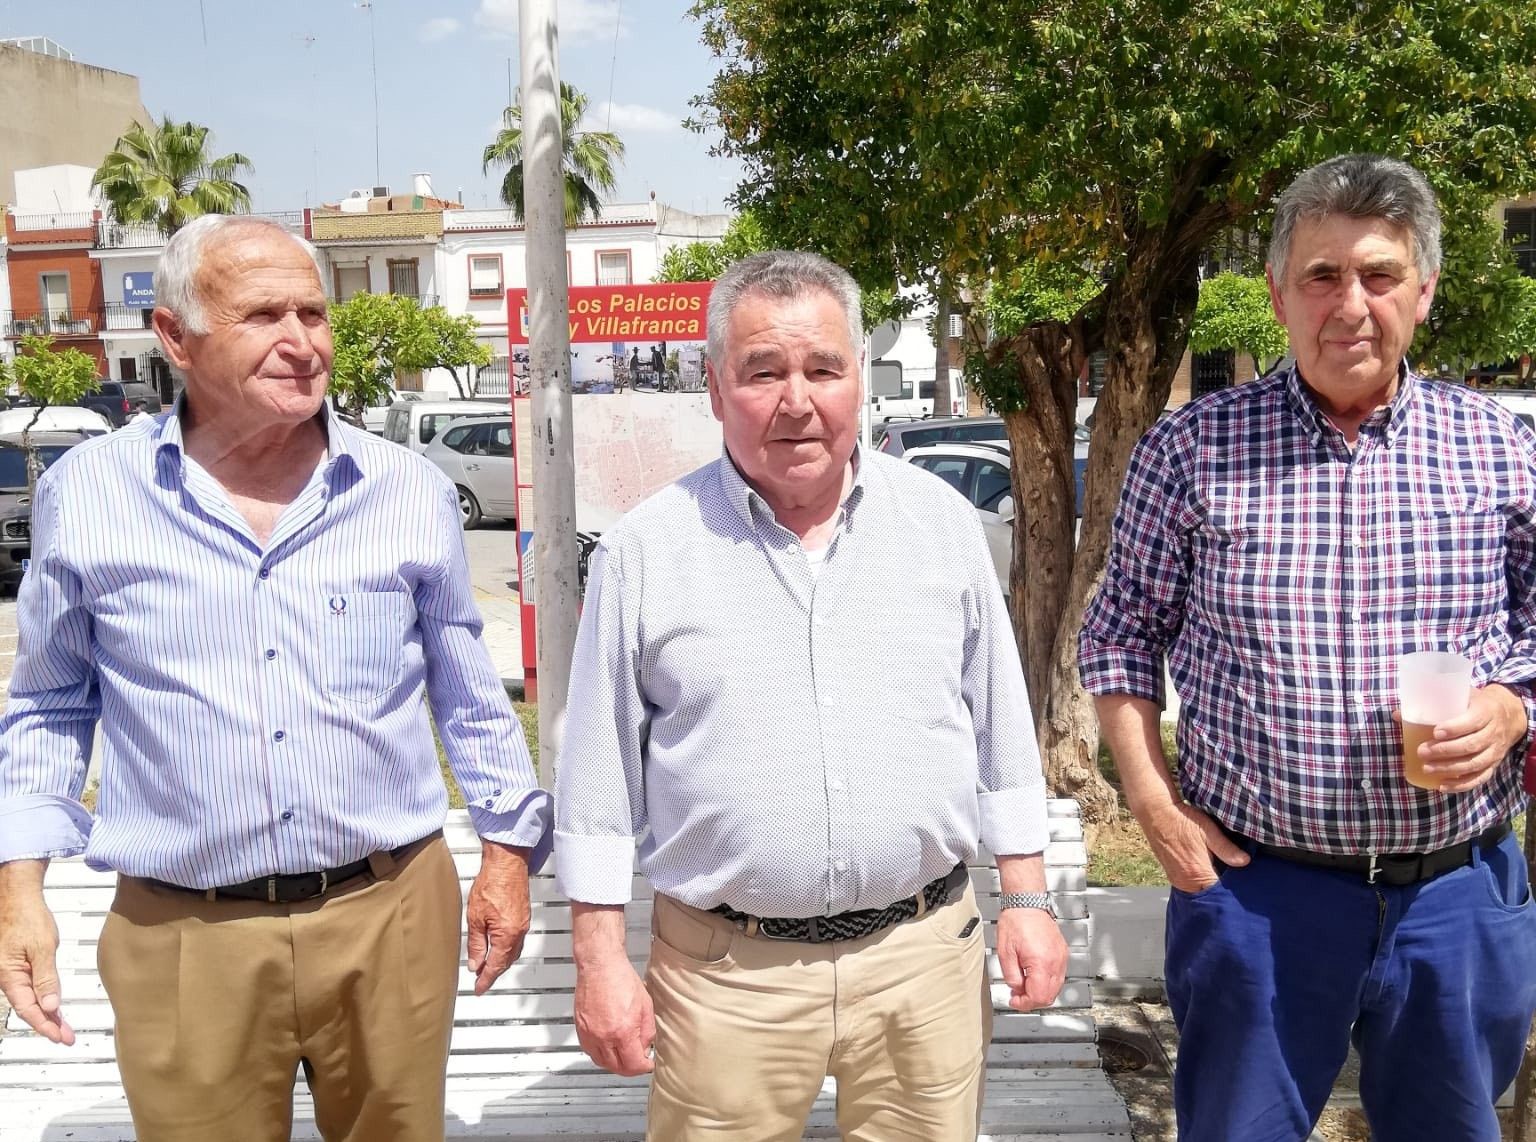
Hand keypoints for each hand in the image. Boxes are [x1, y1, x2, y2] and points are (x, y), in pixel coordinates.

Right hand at [0, 862, 72, 1045]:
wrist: (18, 898)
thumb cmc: (27, 917)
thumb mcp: (42, 948)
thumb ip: (46, 979)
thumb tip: (50, 1006)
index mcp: (10, 976)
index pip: (29, 1010)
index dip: (45, 1026)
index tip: (61, 1038)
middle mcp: (8, 978)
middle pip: (29, 1009)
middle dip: (48, 1025)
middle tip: (67, 1038)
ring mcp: (13, 972)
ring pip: (30, 1000)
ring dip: (47, 1014)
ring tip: (63, 1027)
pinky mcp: (19, 965)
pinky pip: (30, 988)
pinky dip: (43, 999)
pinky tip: (53, 1006)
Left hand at [465, 843, 531, 994]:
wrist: (506, 863)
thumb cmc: (491, 884)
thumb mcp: (475, 919)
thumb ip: (476, 944)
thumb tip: (475, 963)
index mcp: (507, 935)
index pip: (496, 966)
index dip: (486, 980)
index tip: (479, 988)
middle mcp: (519, 932)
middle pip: (507, 961)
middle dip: (494, 972)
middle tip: (481, 980)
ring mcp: (524, 923)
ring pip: (513, 951)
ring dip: (500, 960)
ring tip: (487, 965)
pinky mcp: (524, 915)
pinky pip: (517, 939)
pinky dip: (507, 948)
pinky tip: (498, 946)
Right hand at [573, 957, 654, 1075]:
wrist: (601, 966)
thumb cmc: (621, 979)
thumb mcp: (646, 1006)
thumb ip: (647, 1031)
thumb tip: (646, 1047)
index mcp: (623, 1031)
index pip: (633, 1065)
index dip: (644, 1067)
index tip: (648, 1064)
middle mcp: (604, 1036)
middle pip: (617, 1068)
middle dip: (630, 1068)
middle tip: (638, 1061)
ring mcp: (589, 1034)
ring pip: (602, 1063)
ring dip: (614, 1064)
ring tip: (624, 1056)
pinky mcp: (580, 1030)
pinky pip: (590, 1051)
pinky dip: (600, 1054)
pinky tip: (608, 1047)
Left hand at [995, 906, 1067, 1011]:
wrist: (1027, 904)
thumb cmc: (1016, 922)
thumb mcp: (1005, 953)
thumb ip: (1012, 977)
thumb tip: (1017, 990)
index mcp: (1042, 963)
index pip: (1039, 996)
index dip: (1025, 1004)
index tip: (1015, 1002)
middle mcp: (1056, 962)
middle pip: (1050, 996)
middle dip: (1032, 1000)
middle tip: (1017, 997)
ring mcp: (1061, 958)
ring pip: (1056, 988)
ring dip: (1040, 992)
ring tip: (1023, 985)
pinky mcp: (1062, 953)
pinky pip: (1058, 976)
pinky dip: (1046, 982)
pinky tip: (1034, 976)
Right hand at [1134, 799, 1248, 893]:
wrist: (1156, 813)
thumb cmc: (1183, 820)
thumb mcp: (1209, 830)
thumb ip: (1227, 848)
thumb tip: (1245, 861)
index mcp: (1198, 874)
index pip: (1220, 894)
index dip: (1233, 891)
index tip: (1243, 885)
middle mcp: (1186, 882)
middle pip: (1209, 896)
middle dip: (1222, 890)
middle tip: (1235, 881)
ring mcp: (1176, 881)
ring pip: (1199, 892)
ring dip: (1209, 886)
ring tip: (1221, 875)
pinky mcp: (1172, 876)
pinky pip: (1190, 887)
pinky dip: (1200, 883)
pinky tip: (1207, 871)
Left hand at [1410, 683, 1527, 793]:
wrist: (1507, 715)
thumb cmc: (1474, 704)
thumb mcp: (1461, 696)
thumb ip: (1433, 704)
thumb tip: (1397, 715)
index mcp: (1486, 712)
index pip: (1473, 721)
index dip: (1455, 728)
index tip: (1435, 732)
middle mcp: (1494, 733)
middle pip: (1471, 745)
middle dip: (1445, 751)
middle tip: (1422, 752)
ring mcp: (1495, 751)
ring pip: (1474, 763)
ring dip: (1449, 769)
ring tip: (1426, 768)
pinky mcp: (1493, 765)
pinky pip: (1480, 778)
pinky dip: (1461, 785)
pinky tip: (1443, 786)